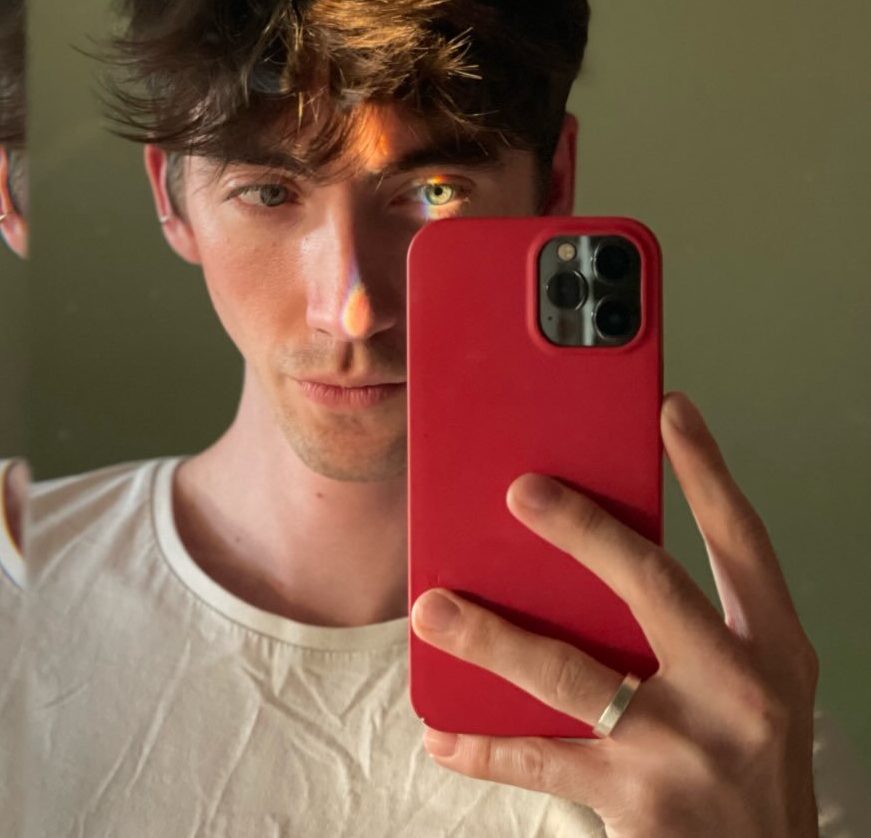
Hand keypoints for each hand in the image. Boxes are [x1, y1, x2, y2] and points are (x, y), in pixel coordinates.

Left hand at [410, 392, 819, 836]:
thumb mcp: (748, 686)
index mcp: (772, 648)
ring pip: (571, 672)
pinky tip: (441, 732)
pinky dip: (483, 746)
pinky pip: (541, 760)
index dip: (707, 469)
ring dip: (492, 636)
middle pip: (652, 585)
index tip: (668, 408)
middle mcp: (741, 690)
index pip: (742, 540)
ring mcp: (690, 747)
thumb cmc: (747, 763)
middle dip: (582, 530)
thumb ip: (689, 624)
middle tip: (518, 491)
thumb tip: (584, 557)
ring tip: (435, 609)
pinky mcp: (641, 802)